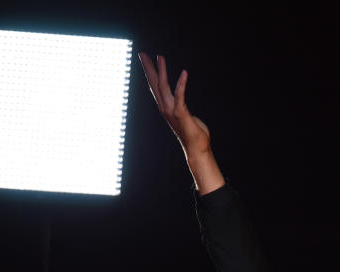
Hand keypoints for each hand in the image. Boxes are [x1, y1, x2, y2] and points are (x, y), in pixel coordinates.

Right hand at [138, 52, 224, 192]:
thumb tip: (181, 105)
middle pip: (155, 84)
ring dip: (162, 71)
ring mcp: (172, 111)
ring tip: (160, 57)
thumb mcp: (185, 116)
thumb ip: (181, 108)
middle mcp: (166, 108)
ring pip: (164, 87)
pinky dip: (181, 84)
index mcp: (166, 107)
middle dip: (149, 68)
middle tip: (142, 53)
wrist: (197, 148)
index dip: (150, 72)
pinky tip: (184, 73)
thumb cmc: (194, 134)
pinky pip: (180, 96)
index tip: (145, 59)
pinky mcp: (181, 113)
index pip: (156, 86)